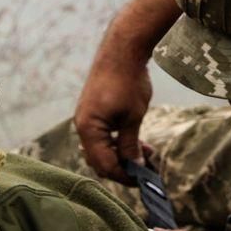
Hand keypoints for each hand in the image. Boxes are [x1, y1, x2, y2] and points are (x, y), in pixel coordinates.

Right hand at [75, 0, 179, 182]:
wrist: (122, 51)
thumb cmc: (127, 81)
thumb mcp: (133, 117)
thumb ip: (130, 144)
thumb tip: (135, 166)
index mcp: (89, 129)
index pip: (104, 164)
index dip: (125, 175)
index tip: (144, 180)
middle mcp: (83, 126)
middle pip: (100, 160)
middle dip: (123, 167)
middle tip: (147, 169)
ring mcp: (87, 119)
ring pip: (102, 149)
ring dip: (123, 155)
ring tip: (147, 153)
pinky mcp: (93, 113)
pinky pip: (103, 137)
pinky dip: (118, 142)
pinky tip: (137, 142)